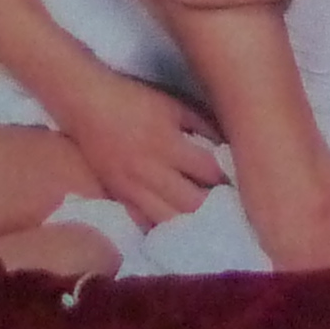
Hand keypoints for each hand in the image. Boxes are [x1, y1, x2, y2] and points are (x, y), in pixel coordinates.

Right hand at [49, 68, 226, 229]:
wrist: (85, 104)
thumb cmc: (133, 99)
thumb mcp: (173, 104)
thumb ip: (203, 124)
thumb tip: (231, 145)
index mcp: (168, 144)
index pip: (209, 171)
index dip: (228, 179)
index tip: (243, 184)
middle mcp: (150, 171)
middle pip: (192, 202)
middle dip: (215, 207)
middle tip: (230, 208)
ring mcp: (131, 188)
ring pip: (169, 220)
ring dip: (191, 223)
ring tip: (208, 222)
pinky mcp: (118, 196)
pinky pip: (143, 222)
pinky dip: (163, 227)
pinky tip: (177, 229)